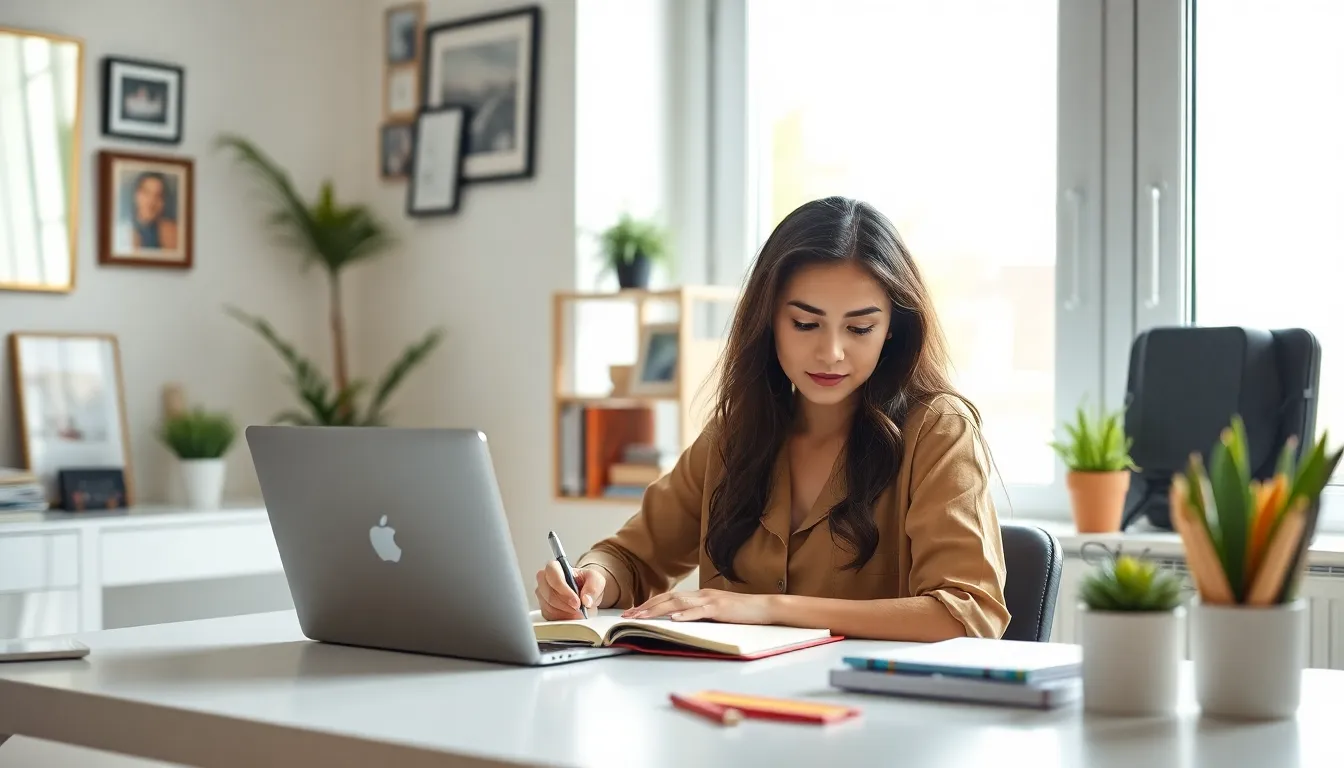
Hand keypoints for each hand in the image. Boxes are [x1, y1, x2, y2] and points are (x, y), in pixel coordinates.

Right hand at [535, 562, 605, 620]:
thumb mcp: (596, 579)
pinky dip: (563, 618)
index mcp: (555, 567)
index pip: (552, 574)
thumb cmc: (586, 582)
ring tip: (578, 612)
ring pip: (549, 607)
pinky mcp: (544, 609)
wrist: (585, 592)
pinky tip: (572, 616)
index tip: (576, 601)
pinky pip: (550, 616)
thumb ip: (593, 587)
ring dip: (565, 613)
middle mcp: (545, 580)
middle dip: (565, 604)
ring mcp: (542, 595)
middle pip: (548, 593)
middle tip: (579, 608)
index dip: (563, 589)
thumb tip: (586, 600)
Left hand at [622, 589, 774, 624]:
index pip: (668, 598)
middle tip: (627, 616)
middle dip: (645, 607)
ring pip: (678, 604)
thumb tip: (679, 622)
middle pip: (667, 599)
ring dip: (657, 610)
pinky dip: (685, 615)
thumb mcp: (716, 612)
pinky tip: (673, 620)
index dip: (649, 604)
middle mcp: (701, 594)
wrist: (765, 607)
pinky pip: (700, 612)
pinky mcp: (720, 608)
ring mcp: (710, 600)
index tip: (633, 612)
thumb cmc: (741, 612)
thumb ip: (699, 614)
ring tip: (640, 617)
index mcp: (698, 595)